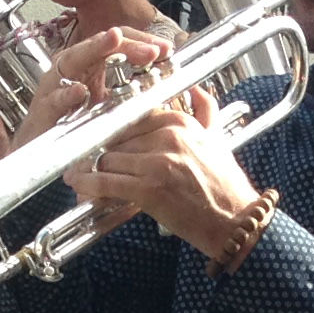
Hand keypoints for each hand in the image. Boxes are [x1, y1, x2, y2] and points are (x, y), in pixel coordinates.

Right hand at [14, 25, 172, 145]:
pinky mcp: (44, 108)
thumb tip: (163, 82)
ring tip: (113, 41)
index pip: (117, 42)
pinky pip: (55, 98)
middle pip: (99, 43)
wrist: (43, 152)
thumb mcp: (108, 103)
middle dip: (126, 42)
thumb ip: (131, 91)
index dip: (141, 41)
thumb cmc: (73, 122)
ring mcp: (56, 84)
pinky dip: (67, 94)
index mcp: (89, 63)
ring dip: (94, 48)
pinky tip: (80, 91)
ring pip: (74, 58)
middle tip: (151, 50)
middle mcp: (72, 67)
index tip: (166, 50)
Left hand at [69, 93, 258, 255]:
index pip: (132, 118)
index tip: (103, 141)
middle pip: (116, 139)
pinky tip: (78, 184)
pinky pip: (106, 182)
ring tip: (79, 177)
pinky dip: (87, 183)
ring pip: (107, 159)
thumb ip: (205, 110)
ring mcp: (157, 163)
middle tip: (85, 161)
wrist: (236, 223)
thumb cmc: (226, 188)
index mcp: (180, 123)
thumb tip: (197, 89)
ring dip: (91, 170)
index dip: (114, 132)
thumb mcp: (218, 140)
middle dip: (100, 153)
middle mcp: (167, 137)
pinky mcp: (148, 189)